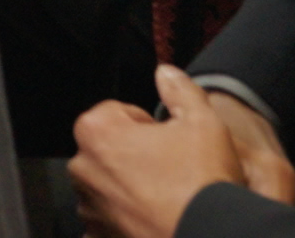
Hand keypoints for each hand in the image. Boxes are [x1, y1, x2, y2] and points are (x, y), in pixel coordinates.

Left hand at [70, 69, 294, 236]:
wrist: (212, 237)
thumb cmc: (202, 182)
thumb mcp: (203, 122)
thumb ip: (180, 90)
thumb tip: (165, 73)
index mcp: (97, 132)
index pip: (116, 112)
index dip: (147, 123)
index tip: (168, 140)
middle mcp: (82, 171)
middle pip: (109, 150)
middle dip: (134, 155)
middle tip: (171, 169)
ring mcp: (89, 209)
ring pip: (108, 187)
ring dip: (129, 189)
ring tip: (167, 198)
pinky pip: (109, 223)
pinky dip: (126, 221)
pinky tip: (155, 221)